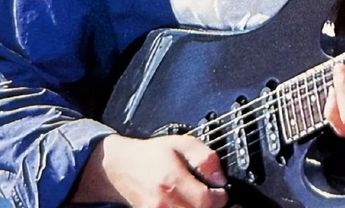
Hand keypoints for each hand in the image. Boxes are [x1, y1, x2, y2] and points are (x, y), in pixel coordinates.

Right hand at [71, 133, 229, 206]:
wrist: (122, 167)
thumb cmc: (152, 155)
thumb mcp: (181, 143)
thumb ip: (204, 157)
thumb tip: (220, 177)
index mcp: (172, 181)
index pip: (207, 201)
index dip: (221, 197)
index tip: (222, 190)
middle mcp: (164, 203)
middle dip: (214, 207)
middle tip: (219, 199)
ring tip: (208, 203)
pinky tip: (193, 205)